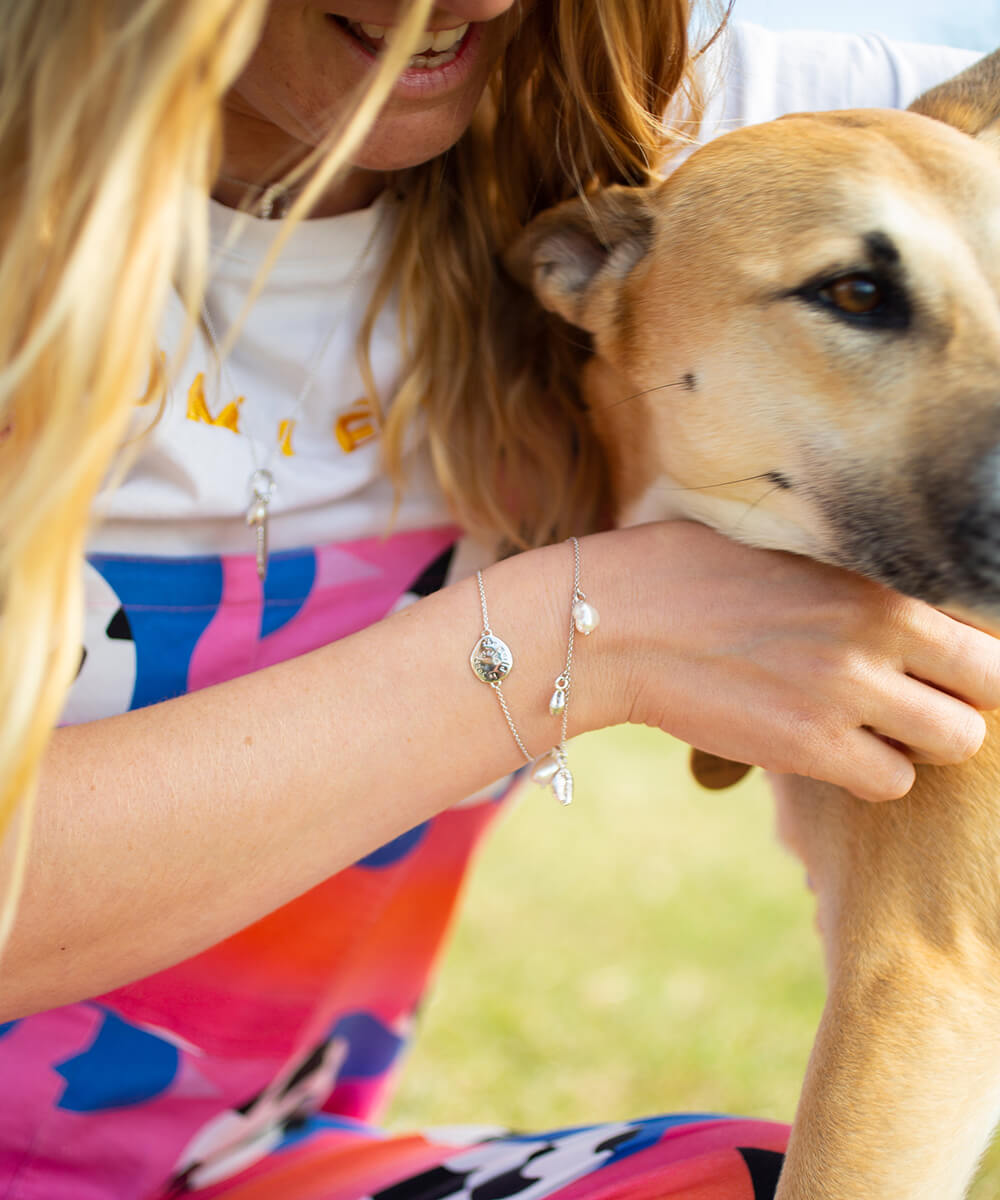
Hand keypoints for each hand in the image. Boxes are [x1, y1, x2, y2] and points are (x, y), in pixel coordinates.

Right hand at [581, 522, 999, 801]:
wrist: (612, 622)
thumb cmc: (684, 569)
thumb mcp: (782, 546)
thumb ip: (853, 575)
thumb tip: (897, 596)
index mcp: (874, 580)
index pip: (985, 636)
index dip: (971, 658)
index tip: (937, 664)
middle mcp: (873, 638)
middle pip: (986, 696)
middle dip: (957, 702)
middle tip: (910, 698)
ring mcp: (843, 697)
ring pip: (950, 746)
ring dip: (916, 742)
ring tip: (867, 725)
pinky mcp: (806, 747)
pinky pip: (889, 784)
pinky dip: (869, 773)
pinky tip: (828, 746)